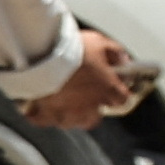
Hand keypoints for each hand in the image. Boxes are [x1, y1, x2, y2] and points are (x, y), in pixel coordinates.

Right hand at [22, 33, 147, 131]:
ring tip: (64, 99)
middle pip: (96, 116)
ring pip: (73, 122)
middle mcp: (89, 106)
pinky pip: (44, 121)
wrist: (43, 54)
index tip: (113, 86)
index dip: (118, 92)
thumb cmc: (72, 49)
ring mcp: (67, 113)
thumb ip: (115, 53)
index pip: (122, 99)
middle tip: (85, 93)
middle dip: (93, 107)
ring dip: (71, 113)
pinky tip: (41, 106)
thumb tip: (123, 60)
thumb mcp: (100, 42)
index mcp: (106, 90)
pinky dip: (44, 115)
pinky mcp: (46, 114)